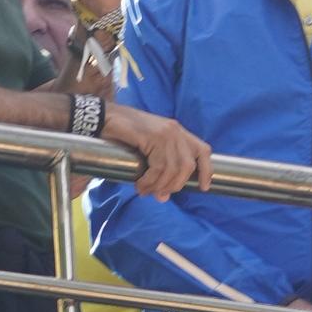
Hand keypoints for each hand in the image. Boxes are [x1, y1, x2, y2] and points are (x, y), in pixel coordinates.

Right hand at [97, 101, 212, 194]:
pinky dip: (149, 181)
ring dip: (158, 185)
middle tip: (159, 194)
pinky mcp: (152, 136)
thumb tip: (164, 194)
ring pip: (172, 169)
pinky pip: (158, 167)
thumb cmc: (124, 134)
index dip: (207, 171)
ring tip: (145, 191)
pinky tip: (140, 184)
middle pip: (188, 166)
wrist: (105, 117)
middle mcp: (175, 131)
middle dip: (175, 185)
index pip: (203, 150)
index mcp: (178, 131)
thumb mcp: (149, 146)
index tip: (204, 188)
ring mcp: (165, 132)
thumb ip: (160, 164)